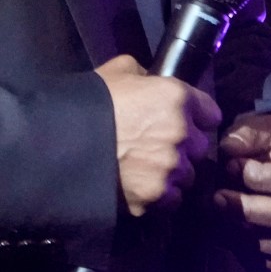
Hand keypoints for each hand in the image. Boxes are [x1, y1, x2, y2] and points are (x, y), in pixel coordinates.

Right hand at [95, 55, 220, 217]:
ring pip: (187, 176)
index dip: (197, 117)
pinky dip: (159, 197)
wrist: (59, 143)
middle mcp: (183, 134)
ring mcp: (170, 169)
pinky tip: (139, 187)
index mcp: (177, 99)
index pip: (210, 112)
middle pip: (200, 147)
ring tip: (146, 169)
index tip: (185, 121)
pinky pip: (170, 200)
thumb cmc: (88, 102)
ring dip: (172, 173)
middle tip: (157, 147)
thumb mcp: (118, 71)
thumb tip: (151, 82)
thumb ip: (145, 76)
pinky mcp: (155, 197)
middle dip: (183, 147)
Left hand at [213, 114, 270, 271]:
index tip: (230, 167)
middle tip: (219, 198)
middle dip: (249, 210)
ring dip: (251, 234)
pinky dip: (261, 254)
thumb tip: (228, 150)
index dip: (259, 178)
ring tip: (228, 216)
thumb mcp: (268, 129)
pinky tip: (242, 233)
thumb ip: (248, 136)